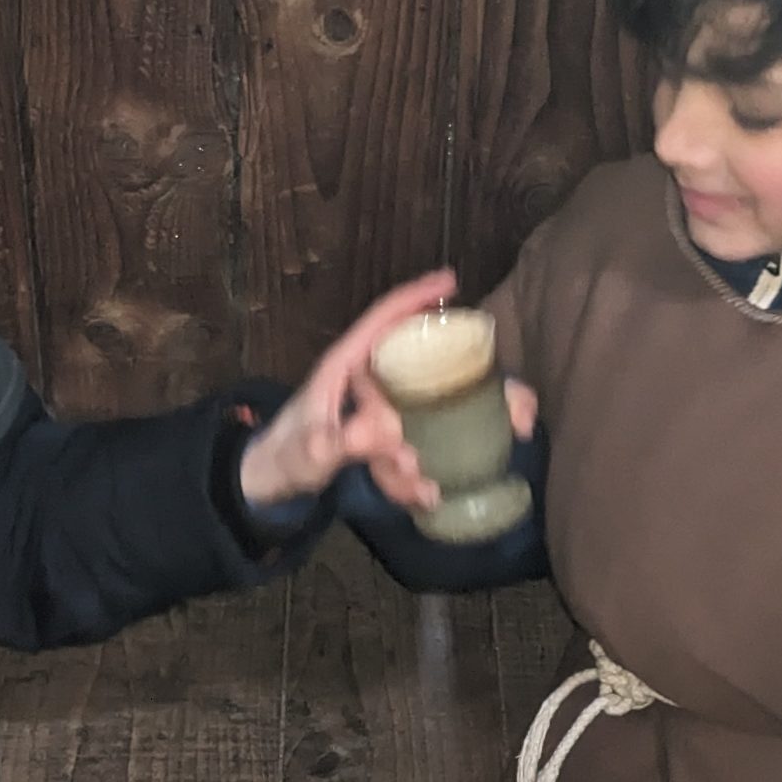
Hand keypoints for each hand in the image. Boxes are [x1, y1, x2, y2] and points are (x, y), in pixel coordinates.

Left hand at [238, 273, 540, 512]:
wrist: (273, 486)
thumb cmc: (284, 455)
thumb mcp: (308, 451)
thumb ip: (342, 442)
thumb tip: (392, 431)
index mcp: (347, 365)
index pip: (384, 319)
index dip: (416, 297)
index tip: (451, 281)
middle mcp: (373, 383)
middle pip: (428, 368)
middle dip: (466, 392)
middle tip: (509, 415)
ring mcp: (384, 411)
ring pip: (428, 419)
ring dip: (431, 452)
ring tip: (417, 487)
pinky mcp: (389, 440)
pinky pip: (417, 453)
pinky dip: (419, 481)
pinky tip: (422, 500)